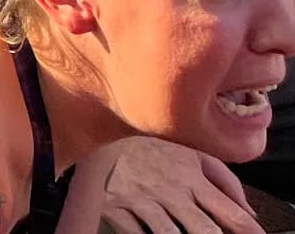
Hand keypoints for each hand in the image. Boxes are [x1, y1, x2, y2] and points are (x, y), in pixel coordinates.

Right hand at [93, 137, 263, 233]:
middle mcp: (169, 192)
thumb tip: (249, 212)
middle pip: (204, 231)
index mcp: (191, 178)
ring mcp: (141, 201)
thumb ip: (224, 180)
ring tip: (183, 232)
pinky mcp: (115, 208)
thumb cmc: (151, 143)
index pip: (231, 213)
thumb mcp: (191, 152)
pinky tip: (152, 231)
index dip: (249, 231)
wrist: (99, 127)